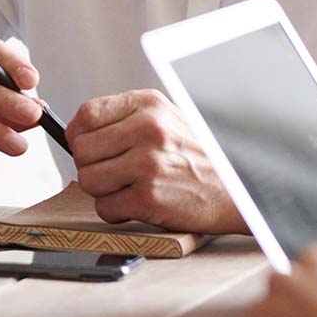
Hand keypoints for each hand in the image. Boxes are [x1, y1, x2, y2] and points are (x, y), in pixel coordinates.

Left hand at [66, 89, 243, 230]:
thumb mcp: (167, 119)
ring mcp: (148, 164)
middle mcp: (148, 130)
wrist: (239, 189)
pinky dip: (116, 212)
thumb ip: (125, 119)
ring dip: (102, 190)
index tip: (86, 145)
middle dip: (90, 165)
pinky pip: (105, 208)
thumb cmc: (200, 156)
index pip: (86, 114)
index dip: (79, 134)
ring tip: (127, 187)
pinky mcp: (149, 198)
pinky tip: (136, 204)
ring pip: (88, 180)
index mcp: (148, 105)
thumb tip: (77, 132)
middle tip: (112, 172)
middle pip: (82, 149)